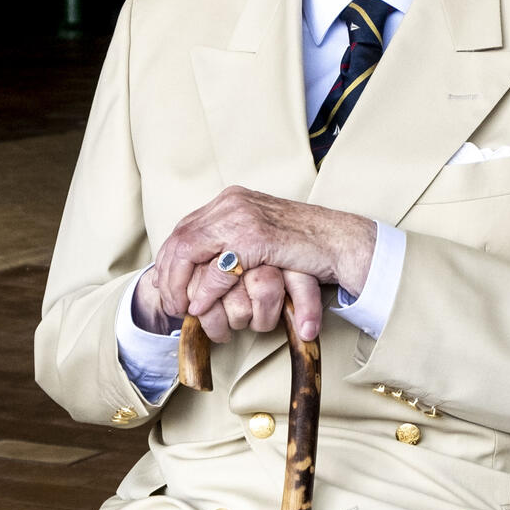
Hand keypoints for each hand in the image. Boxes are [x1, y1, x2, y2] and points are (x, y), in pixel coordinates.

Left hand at [150, 186, 376, 341]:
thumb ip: (233, 242)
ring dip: (178, 284)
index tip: (168, 287)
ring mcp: (242, 217)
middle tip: (170, 303)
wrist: (341, 242)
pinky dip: (205, 291)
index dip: (169, 261)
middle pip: (179, 237)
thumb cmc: (306, 246)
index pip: (184, 228)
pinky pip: (216, 269)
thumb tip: (199, 267)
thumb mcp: (261, 236)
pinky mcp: (254, 237)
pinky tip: (201, 306)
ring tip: (181, 309)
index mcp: (232, 200)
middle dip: (168, 275)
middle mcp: (232, 203)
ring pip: (187, 249)